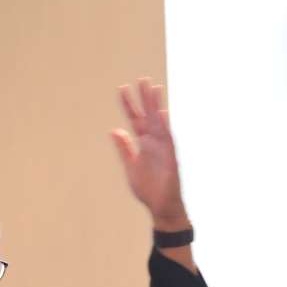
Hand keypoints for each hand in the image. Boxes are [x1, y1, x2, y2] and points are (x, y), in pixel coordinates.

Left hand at [110, 78, 188, 230]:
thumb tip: (114, 130)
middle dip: (145, 99)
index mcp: (143, 143)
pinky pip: (168, 140)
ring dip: (157, 106)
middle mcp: (154, 142)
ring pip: (160, 123)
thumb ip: (124, 148)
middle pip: (149, 116)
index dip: (129, 105)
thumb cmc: (148, 188)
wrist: (160, 207)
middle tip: (141, 80)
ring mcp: (163, 148)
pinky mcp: (171, 158)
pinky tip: (162, 114)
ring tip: (154, 89)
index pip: (135, 119)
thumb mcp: (130, 166)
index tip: (122, 89)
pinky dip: (165, 127)